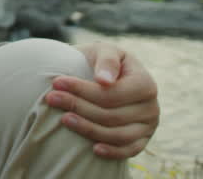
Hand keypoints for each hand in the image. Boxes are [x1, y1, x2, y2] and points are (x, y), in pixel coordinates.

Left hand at [44, 42, 159, 159]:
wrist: (105, 76)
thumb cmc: (102, 61)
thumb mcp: (105, 51)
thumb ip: (107, 60)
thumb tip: (104, 80)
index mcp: (145, 83)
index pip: (112, 94)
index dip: (83, 90)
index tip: (56, 82)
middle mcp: (151, 107)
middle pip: (111, 115)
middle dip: (78, 106)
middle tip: (51, 98)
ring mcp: (148, 126)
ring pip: (117, 134)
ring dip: (88, 128)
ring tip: (63, 119)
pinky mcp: (142, 140)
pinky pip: (129, 151)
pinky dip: (112, 152)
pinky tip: (93, 149)